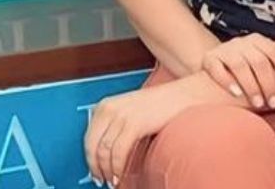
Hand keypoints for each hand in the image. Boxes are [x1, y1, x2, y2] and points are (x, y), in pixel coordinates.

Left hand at [83, 80, 197, 187]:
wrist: (186, 94)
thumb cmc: (163, 104)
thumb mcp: (133, 111)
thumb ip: (118, 127)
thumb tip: (107, 153)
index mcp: (106, 105)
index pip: (88, 138)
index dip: (90, 159)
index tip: (94, 171)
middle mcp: (110, 108)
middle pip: (92, 146)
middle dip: (96, 167)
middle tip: (102, 180)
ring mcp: (121, 115)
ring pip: (104, 151)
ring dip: (106, 170)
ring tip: (113, 181)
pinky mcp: (134, 123)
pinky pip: (118, 152)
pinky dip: (117, 168)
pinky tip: (120, 176)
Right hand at [201, 23, 274, 109]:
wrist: (218, 68)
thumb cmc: (249, 64)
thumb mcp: (266, 53)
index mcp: (258, 39)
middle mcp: (241, 42)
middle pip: (259, 62)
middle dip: (268, 84)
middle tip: (274, 104)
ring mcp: (224, 49)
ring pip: (239, 66)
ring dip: (250, 86)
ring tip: (258, 104)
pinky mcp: (209, 59)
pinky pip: (218, 69)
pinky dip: (227, 81)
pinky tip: (237, 95)